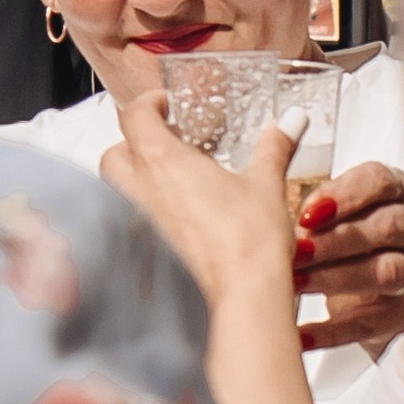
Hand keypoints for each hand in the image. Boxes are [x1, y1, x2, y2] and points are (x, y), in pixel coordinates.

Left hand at [102, 103, 319, 403]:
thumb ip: (274, 147)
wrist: (240, 298)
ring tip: (170, 186)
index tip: (164, 104)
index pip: (134, 115)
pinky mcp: (140, 256)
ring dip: (135, 183)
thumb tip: (289, 122)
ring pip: (116, 192)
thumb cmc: (247, 244)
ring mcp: (134, 226)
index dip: (147, 104)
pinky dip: (144, 220)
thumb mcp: (266, 184)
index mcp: (162, 162)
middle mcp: (138, 192)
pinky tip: (176, 227)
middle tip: (164, 145)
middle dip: (133, 145)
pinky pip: (130, 227)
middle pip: (114, 153)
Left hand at [294, 157, 403, 359]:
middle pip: (388, 226)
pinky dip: (333, 330)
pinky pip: (371, 322)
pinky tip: (301, 332)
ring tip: (295, 284)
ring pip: (387, 272)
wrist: (363, 289)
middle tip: (296, 250)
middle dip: (338, 239)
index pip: (379, 181)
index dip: (344, 195)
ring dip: (337, 278)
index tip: (307, 212)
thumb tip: (268, 203)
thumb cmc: (341, 238)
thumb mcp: (329, 213)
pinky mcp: (401, 313)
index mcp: (391, 192)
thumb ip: (310, 208)